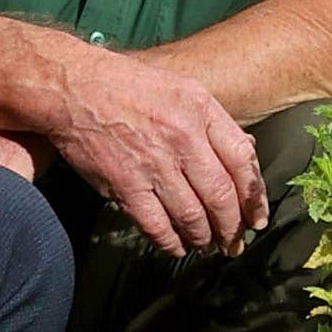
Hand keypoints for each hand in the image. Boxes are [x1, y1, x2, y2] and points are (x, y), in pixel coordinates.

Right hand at [46, 44, 263, 256]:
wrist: (75, 87)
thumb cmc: (129, 86)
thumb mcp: (182, 89)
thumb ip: (213, 122)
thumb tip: (245, 154)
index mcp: (201, 110)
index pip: (243, 161)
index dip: (254, 196)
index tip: (256, 217)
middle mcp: (182, 137)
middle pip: (221, 196)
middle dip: (232, 228)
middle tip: (234, 243)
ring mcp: (154, 164)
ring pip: (193, 216)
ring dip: (203, 238)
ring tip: (207, 245)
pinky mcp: (126, 185)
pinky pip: (157, 226)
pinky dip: (171, 242)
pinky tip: (176, 246)